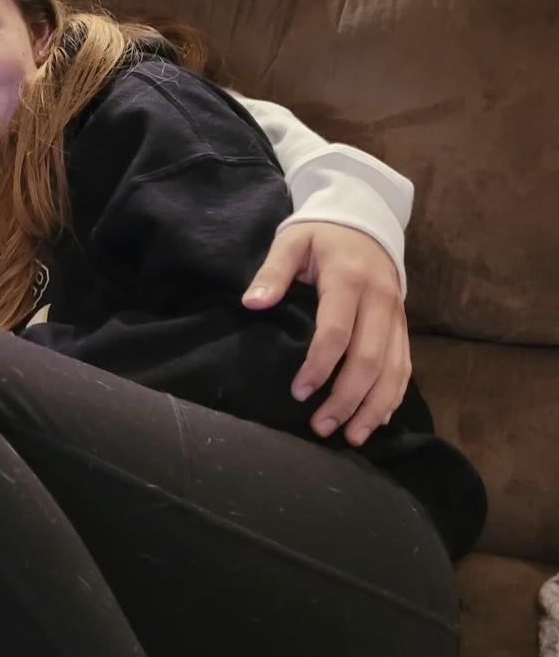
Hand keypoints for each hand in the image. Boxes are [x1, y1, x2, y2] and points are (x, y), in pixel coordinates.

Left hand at [242, 222, 409, 446]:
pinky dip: (393, 396)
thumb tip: (252, 303)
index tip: (298, 392)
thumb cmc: (320, 234)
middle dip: (346, 398)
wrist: (365, 220)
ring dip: (373, 406)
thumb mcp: (291, 241)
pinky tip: (376, 420)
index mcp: (349, 279)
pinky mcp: (403, 325)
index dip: (319, 365)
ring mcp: (397, 315)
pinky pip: (405, 366)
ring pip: (394, 369)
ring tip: (350, 437)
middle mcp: (380, 300)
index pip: (337, 331)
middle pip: (370, 359)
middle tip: (320, 427)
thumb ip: (272, 272)